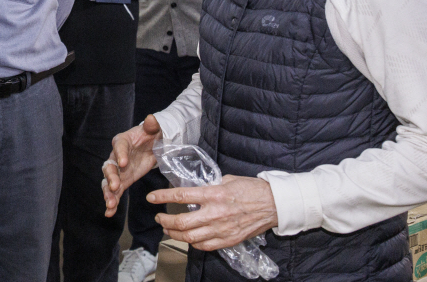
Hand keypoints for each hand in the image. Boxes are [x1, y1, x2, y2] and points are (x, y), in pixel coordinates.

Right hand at [102, 114, 161, 216]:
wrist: (152, 145)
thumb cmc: (151, 134)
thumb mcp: (154, 129)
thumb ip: (153, 125)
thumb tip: (152, 119)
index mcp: (122, 141)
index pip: (119, 147)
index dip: (120, 155)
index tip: (123, 163)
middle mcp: (116, 156)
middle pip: (109, 166)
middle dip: (110, 177)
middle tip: (115, 186)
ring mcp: (118, 171)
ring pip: (108, 182)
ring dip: (108, 193)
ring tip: (110, 204)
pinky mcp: (123, 181)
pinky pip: (115, 192)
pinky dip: (112, 202)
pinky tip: (109, 213)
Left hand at [148, 175, 278, 250]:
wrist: (274, 205)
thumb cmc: (252, 189)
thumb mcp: (227, 180)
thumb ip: (209, 186)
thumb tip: (196, 189)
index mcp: (214, 194)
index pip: (181, 196)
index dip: (163, 197)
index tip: (152, 197)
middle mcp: (215, 213)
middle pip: (181, 222)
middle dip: (165, 220)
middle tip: (158, 217)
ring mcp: (221, 229)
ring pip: (190, 237)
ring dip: (174, 233)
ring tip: (167, 228)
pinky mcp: (228, 240)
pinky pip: (204, 246)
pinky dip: (192, 243)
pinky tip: (187, 238)